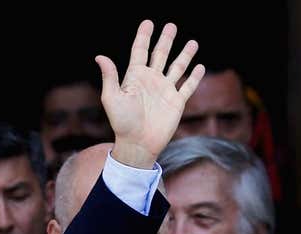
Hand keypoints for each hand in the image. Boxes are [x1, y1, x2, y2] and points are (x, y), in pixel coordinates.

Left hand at [95, 21, 205, 168]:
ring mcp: (165, 90)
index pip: (140, 51)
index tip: (148, 22)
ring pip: (177, 67)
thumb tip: (100, 56)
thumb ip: (110, 76)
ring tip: (192, 42)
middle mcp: (151, 80)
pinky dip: (194, 76)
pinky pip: (187, 86)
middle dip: (166, 40)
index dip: (144, 36)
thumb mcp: (111, 98)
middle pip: (160, 55)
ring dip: (185, 55)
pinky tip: (200, 66)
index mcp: (135, 77)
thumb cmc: (122, 122)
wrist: (138, 144)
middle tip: (171, 26)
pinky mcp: (176, 102)